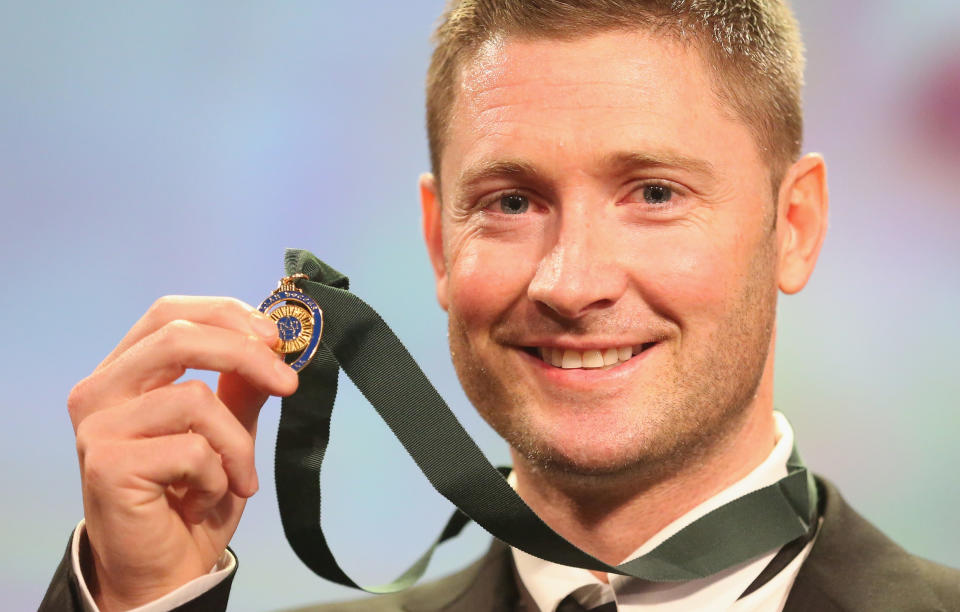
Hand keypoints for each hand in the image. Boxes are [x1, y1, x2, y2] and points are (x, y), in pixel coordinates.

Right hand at [68, 296, 298, 610]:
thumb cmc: (192, 496)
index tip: (276, 337)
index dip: (227, 314)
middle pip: (177, 336)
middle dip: (246, 354)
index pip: (169, 313)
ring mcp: (98, 427)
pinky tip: (203, 500)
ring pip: (194, 398)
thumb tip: (277, 340)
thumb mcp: (227, 429)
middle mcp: (99, 392)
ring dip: (236, 443)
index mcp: (123, 373)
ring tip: (236, 478)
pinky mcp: (107, 465)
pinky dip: (218, 475)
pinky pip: (192, 449)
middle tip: (288, 382)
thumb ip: (241, 384)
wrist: (167, 568)